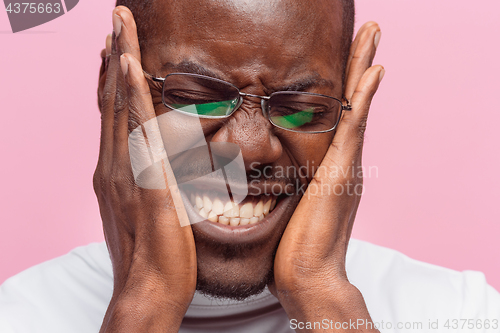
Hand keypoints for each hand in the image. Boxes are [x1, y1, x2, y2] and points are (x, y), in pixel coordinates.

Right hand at [94, 7, 195, 331]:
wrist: (149, 286)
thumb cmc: (155, 252)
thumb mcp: (155, 208)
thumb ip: (156, 181)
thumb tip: (166, 163)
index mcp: (118, 170)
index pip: (114, 115)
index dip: (115, 80)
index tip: (118, 50)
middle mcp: (114, 164)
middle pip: (111, 100)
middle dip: (114, 57)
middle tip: (114, 21)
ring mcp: (124, 169)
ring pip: (118, 104)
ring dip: (119, 61)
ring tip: (118, 24)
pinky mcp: (142, 177)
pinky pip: (134, 127)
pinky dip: (129, 93)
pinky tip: (127, 64)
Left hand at [270, 22, 383, 330]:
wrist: (307, 276)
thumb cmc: (294, 246)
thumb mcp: (287, 205)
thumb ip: (286, 182)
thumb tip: (264, 170)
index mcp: (330, 167)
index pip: (340, 117)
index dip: (345, 87)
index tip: (348, 59)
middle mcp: (343, 162)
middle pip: (354, 104)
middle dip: (359, 66)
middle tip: (369, 31)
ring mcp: (345, 166)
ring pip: (357, 107)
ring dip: (364, 69)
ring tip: (373, 35)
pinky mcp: (340, 174)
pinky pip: (354, 126)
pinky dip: (364, 97)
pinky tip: (374, 70)